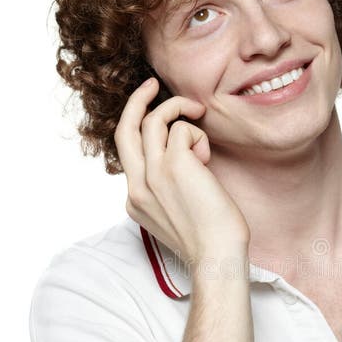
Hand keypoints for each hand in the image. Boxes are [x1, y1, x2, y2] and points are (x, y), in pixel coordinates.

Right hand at [114, 78, 250, 270]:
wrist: (217, 256)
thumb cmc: (209, 239)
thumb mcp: (176, 214)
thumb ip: (167, 189)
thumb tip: (184, 160)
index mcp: (135, 200)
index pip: (128, 153)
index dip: (144, 131)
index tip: (159, 119)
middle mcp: (137, 186)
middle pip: (124, 130)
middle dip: (136, 100)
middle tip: (153, 85)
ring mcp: (153, 174)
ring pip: (152, 121)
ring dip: (178, 109)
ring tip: (199, 114)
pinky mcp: (174, 165)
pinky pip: (182, 128)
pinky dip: (197, 134)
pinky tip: (208, 159)